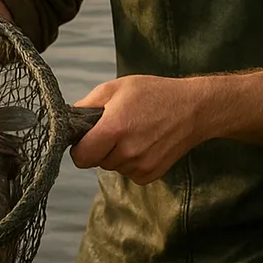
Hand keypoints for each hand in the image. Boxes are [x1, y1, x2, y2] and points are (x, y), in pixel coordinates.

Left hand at [70, 75, 205, 183]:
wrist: (194, 108)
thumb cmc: (153, 94)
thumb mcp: (115, 88)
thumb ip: (87, 105)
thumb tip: (68, 120)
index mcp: (114, 129)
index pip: (80, 157)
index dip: (79, 147)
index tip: (86, 137)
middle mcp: (127, 152)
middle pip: (96, 161)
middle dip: (100, 147)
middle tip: (116, 128)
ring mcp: (141, 166)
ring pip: (112, 167)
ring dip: (116, 154)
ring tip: (134, 132)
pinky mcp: (152, 174)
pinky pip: (129, 173)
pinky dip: (131, 162)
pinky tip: (143, 143)